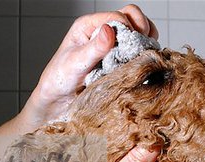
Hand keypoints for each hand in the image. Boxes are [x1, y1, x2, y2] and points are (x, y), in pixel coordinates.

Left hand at [11, 5, 158, 133]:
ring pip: (138, 32)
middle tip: (144, 44)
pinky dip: (144, 54)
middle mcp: (102, 32)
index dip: (129, 27)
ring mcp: (112, 46)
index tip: (132, 44)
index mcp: (89, 26)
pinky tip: (142, 64)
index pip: (116, 16)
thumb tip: (109, 30)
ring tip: (144, 54)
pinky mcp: (119, 61)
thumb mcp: (75, 64)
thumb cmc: (59, 81)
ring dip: (146, 40)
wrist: (59, 103)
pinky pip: (137, 51)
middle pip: (131, 17)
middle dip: (142, 28)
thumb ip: (93, 48)